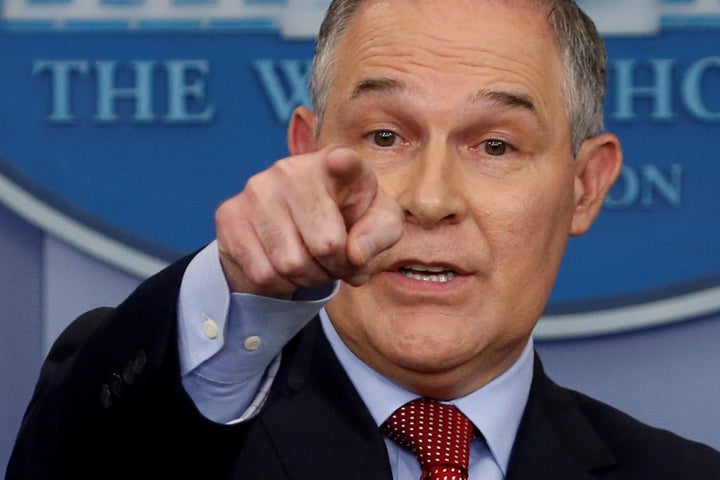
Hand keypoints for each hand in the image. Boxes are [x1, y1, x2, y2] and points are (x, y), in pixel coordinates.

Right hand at [215, 146, 403, 297]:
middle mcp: (292, 169)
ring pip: (290, 264)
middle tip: (336, 262)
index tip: (340, 163)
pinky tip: (285, 266)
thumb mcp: (379, 224)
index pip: (342, 161)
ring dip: (308, 278)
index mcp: (337, 163)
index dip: (342, 165)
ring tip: (312, 264)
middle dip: (336, 267)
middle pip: (325, 244)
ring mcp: (257, 189)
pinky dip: (280, 283)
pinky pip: (262, 272)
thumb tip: (355, 254)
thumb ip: (380, 234)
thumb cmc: (347, 220)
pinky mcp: (230, 214)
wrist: (295, 229)